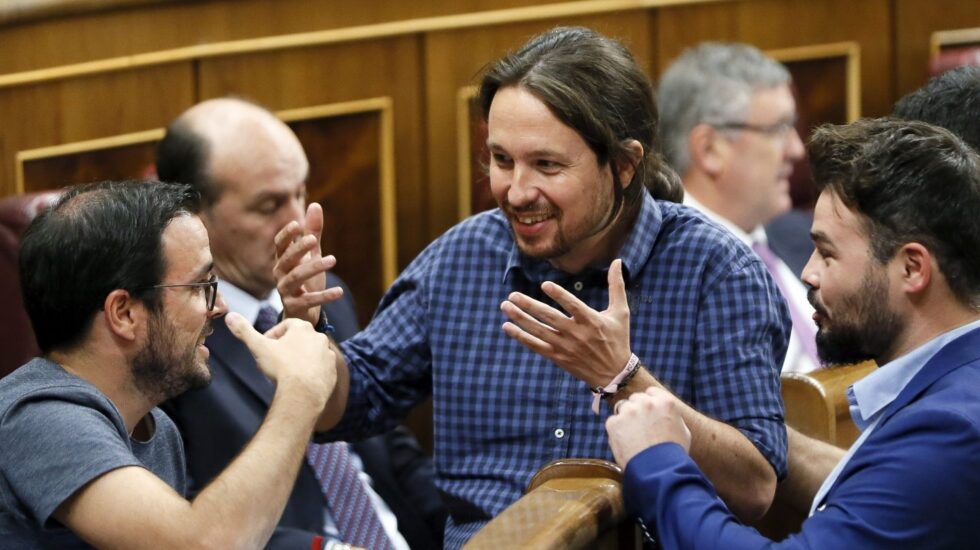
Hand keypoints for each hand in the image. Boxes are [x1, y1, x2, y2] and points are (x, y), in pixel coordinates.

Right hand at [225, 312, 336, 405]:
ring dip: (298, 360)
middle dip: (285, 349)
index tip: (264, 348)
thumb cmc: (281, 367)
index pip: (286, 325)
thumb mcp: (258, 347)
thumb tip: (230, 316)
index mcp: (303, 328)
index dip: (273, 336)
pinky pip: (320, 369)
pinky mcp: (332, 371)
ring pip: (310, 354)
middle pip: (298, 340)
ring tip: (285, 374)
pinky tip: (299, 382)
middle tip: (272, 363)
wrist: (303, 393)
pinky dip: (310, 373)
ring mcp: (328, 355)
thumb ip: (244, 331)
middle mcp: (319, 338)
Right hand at [273, 203, 343, 323]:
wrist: (302, 311)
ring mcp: (285, 290)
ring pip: (297, 277)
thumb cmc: (305, 278)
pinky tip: (340, 291)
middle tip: (314, 240)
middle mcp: (280, 274)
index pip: (279, 244)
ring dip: (314, 268)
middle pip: (287, 259)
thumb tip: (315, 204)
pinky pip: (309, 299)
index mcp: (283, 260)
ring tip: (333, 260)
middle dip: (299, 249)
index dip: (286, 235)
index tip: (297, 224)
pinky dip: (325, 295)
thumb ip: (312, 232)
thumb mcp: (311, 255)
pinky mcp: (295, 305)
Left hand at [500, 259, 630, 386]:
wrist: (614, 374)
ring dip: (520, 319)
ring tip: (505, 306)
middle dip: (529, 306)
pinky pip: (535, 346)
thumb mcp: (621, 312)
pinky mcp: (558, 357)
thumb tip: (617, 261)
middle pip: (549, 317)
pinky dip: (521, 337)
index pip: (573, 306)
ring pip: (538, 331)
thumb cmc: (618, 339)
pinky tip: (508, 327)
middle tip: (512, 295)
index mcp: (591, 320)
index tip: (544, 284)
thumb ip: (616, 286)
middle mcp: (576, 333)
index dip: (559, 295)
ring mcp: (565, 346)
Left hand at [605, 387, 691, 466]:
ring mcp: (628, 411)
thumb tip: (665, 414)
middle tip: (640, 427)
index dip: (649, 403)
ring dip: (626, 419)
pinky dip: (617, 431)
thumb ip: (671, 416)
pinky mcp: (614, 423)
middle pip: (636, 399)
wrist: (658, 470)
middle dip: (637, 410)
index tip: (648, 413)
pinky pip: (613, 422)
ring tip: (633, 437)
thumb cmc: (673, 454)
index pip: (651, 392)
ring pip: (623, 409)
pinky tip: (626, 443)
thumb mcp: (682, 431)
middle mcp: (646, 402)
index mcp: (665, 402)